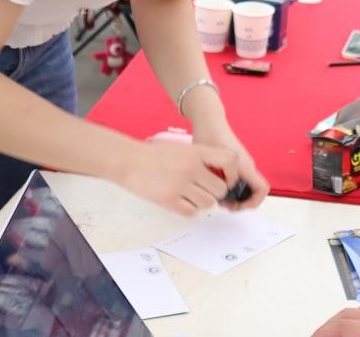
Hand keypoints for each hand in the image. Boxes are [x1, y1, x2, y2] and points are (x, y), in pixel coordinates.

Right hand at [115, 138, 238, 215]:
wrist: (129, 160)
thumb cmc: (154, 154)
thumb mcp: (182, 148)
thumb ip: (201, 158)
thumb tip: (219, 174)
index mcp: (196, 152)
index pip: (229, 161)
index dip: (231, 173)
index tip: (225, 179)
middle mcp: (191, 168)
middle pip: (220, 189)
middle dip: (215, 193)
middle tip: (205, 190)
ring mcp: (180, 185)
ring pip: (208, 203)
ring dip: (203, 202)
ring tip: (192, 196)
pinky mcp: (169, 200)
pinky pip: (191, 211)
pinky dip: (189, 209)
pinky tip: (182, 201)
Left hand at [191, 118, 269, 209]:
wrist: (209, 121)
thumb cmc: (211, 135)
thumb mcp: (215, 157)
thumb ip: (223, 174)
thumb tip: (228, 189)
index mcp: (246, 165)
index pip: (262, 189)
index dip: (253, 202)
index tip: (236, 206)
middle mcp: (247, 167)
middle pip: (253, 192)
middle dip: (241, 203)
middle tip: (223, 205)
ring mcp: (241, 166)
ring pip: (245, 188)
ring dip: (235, 197)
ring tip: (218, 198)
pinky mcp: (234, 165)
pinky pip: (237, 182)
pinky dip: (230, 189)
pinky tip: (214, 187)